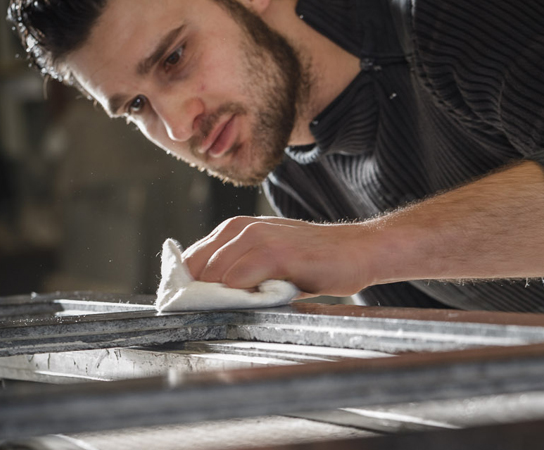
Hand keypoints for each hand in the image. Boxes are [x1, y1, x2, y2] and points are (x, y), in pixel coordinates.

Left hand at [182, 216, 378, 297]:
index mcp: (235, 229)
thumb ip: (237, 272)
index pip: (191, 259)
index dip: (187, 287)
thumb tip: (203, 298)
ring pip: (216, 274)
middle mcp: (243, 229)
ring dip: (221, 298)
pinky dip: (240, 296)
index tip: (190, 308)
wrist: (356, 251)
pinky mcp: (277, 253)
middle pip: (198, 269)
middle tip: (217, 315)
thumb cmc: (312, 262)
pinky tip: (257, 302)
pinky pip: (240, 278)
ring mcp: (260, 238)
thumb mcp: (267, 262)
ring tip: (243, 308)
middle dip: (201, 296)